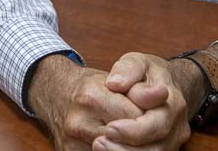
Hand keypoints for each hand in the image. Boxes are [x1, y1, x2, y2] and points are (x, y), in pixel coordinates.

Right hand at [28, 54, 145, 149]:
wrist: (54, 92)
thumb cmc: (88, 84)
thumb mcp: (114, 75)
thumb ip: (140, 87)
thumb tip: (163, 95)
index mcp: (92, 97)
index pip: (136, 119)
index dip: (150, 118)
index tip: (155, 114)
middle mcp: (79, 123)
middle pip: (128, 142)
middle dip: (143, 137)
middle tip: (149, 130)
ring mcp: (72, 143)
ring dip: (132, 147)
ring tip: (138, 138)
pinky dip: (117, 149)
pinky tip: (123, 144)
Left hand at [95, 52, 190, 150]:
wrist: (166, 85)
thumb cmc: (147, 73)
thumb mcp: (137, 61)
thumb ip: (127, 69)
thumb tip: (115, 84)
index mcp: (173, 101)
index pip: (156, 123)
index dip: (133, 130)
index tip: (109, 129)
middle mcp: (177, 125)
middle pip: (156, 146)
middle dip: (126, 148)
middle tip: (98, 143)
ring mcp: (173, 140)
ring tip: (99, 146)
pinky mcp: (165, 148)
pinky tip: (108, 150)